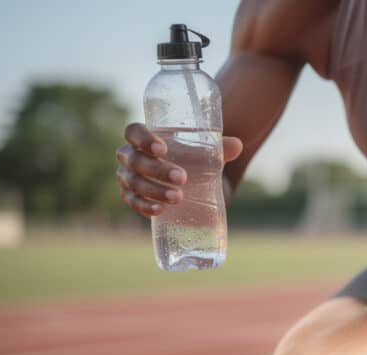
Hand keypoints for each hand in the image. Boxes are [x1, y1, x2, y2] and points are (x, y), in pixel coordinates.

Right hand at [115, 123, 243, 217]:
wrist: (190, 183)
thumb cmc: (193, 160)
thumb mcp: (205, 153)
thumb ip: (219, 148)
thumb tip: (238, 146)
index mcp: (144, 138)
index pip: (133, 132)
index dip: (143, 139)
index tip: (163, 149)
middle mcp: (131, 156)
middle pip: (134, 159)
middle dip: (157, 169)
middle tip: (182, 178)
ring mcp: (129, 178)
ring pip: (134, 183)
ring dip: (155, 190)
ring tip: (178, 197)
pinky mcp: (133, 198)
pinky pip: (133, 202)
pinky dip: (145, 207)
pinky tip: (159, 210)